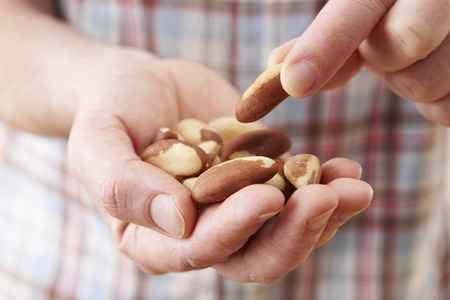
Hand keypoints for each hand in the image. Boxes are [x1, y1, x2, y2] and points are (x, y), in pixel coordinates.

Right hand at [67, 49, 372, 281]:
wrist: (139, 85)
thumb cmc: (109, 111)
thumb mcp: (97, 141)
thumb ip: (123, 185)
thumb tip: (179, 221)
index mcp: (156, 238)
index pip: (198, 250)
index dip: (234, 229)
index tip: (267, 197)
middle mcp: (200, 232)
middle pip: (254, 255)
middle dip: (295, 232)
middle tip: (330, 198)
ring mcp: (234, 207)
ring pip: (285, 230)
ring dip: (323, 213)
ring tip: (353, 185)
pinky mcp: (259, 179)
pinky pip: (296, 193)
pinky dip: (324, 183)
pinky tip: (345, 169)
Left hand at [269, 0, 449, 125]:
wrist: (447, 6)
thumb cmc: (400, 7)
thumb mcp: (365, 6)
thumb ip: (327, 35)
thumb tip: (275, 67)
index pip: (360, 9)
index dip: (326, 45)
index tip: (295, 82)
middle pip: (402, 44)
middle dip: (384, 57)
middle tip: (387, 48)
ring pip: (422, 84)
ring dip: (409, 81)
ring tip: (418, 57)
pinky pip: (446, 111)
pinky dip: (435, 104)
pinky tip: (438, 74)